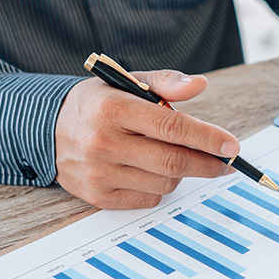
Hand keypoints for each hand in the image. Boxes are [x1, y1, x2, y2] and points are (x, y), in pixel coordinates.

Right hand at [55, 70, 239, 208]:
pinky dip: (161, 185)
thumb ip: (166, 82)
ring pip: (165, 181)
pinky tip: (151, 169)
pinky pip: (149, 197)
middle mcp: (102, 142)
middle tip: (226, 162)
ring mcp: (99, 173)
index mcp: (112, 108)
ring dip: (182, 171)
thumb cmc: (98, 104)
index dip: (208, 138)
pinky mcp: (98, 196)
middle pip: (173, 161)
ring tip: (174, 155)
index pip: (172, 127)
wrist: (47, 130)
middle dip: (208, 163)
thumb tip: (199, 85)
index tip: (231, 146)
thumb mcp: (128, 81)